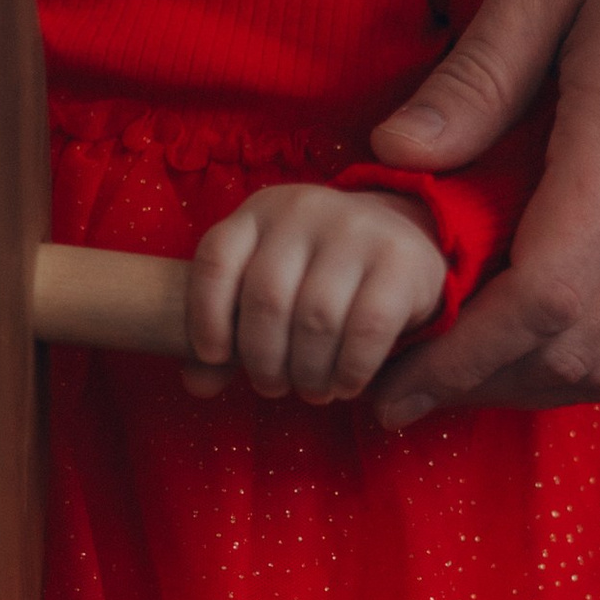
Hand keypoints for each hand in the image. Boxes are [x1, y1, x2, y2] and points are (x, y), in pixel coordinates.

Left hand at [183, 185, 448, 401]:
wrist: (403, 246)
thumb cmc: (320, 279)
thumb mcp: (270, 291)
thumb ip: (229, 332)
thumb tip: (196, 383)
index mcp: (260, 211)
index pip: (216, 260)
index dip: (206, 316)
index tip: (216, 356)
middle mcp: (305, 209)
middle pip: (265, 300)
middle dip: (263, 361)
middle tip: (272, 387)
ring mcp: (356, 229)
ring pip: (314, 319)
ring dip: (307, 373)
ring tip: (310, 390)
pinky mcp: (400, 258)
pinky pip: (365, 329)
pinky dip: (349, 370)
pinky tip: (345, 384)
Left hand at [366, 0, 599, 423]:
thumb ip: (477, 70)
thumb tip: (393, 150)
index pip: (540, 296)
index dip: (461, 354)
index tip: (398, 378)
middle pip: (574, 352)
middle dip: (480, 384)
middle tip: (407, 382)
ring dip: (538, 384)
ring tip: (471, 370)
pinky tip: (555, 342)